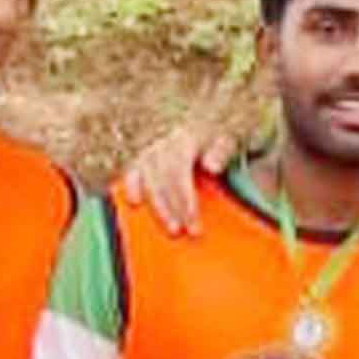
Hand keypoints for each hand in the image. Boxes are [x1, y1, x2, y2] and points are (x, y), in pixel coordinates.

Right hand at [115, 124, 229, 237]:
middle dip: (173, 208)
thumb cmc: (216, 140)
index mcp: (184, 140)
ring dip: (158, 206)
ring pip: (148, 180)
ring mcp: (150, 151)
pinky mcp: (142, 158)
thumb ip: (221, 152)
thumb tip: (211, 167)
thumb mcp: (226, 141)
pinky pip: (132, 172)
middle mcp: (163, 145)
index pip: (179, 172)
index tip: (194, 224)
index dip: (184, 199)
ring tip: (172, 229)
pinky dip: (132, 187)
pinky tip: (134, 204)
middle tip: (184, 232)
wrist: (205, 126)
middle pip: (163, 180)